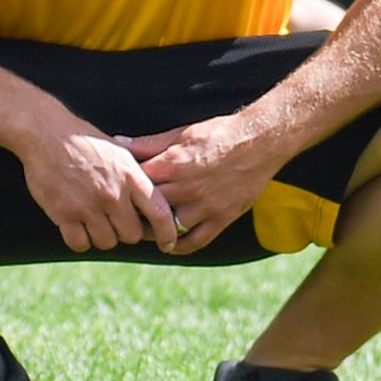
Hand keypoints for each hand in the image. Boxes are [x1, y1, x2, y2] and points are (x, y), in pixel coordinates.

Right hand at [20, 125, 178, 253]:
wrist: (46, 133)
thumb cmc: (85, 141)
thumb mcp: (119, 152)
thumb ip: (136, 176)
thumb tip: (156, 197)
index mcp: (130, 177)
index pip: (160, 213)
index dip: (167, 233)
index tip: (167, 243)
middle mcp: (112, 194)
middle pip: (132, 235)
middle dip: (126, 232)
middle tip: (116, 222)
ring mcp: (88, 205)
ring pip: (107, 242)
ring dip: (102, 236)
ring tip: (95, 221)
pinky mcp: (64, 214)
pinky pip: (80, 244)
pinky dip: (80, 240)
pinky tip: (78, 227)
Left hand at [124, 113, 285, 256]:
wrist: (260, 141)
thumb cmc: (220, 133)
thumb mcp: (182, 133)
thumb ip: (150, 143)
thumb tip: (120, 142)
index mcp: (172, 165)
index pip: (135, 184)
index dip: (125, 189)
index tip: (120, 192)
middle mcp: (186, 188)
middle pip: (148, 210)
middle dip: (135, 213)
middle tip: (126, 216)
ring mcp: (204, 206)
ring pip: (168, 230)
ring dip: (154, 233)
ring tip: (146, 231)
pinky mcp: (221, 218)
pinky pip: (196, 241)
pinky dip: (180, 247)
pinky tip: (171, 244)